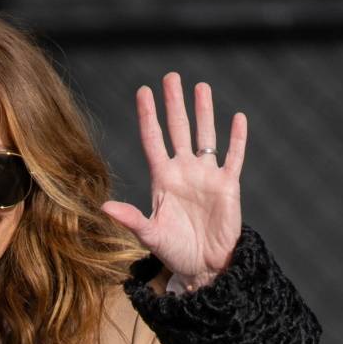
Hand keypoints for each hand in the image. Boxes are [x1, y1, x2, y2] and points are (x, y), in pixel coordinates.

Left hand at [103, 72, 245, 290]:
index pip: (154, 140)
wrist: (203, 266)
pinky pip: (233, 157)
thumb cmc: (174, 252)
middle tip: (171, 77)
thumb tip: (104, 206)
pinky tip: (238, 118)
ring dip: (204, 112)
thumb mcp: (150, 234)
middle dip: (174, 104)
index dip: (149, 117)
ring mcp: (206, 176)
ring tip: (201, 87)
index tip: (143, 92)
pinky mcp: (227, 185)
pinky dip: (237, 138)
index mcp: (163, 180)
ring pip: (205, 135)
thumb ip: (130, 218)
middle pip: (178, 130)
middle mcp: (184, 172)